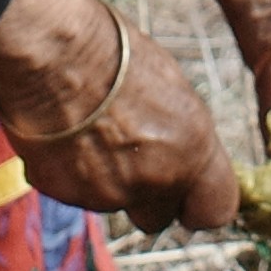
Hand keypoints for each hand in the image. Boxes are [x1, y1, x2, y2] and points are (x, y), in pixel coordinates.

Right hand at [0, 0, 239, 233]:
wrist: (53, 54)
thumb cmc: (114, 54)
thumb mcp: (170, 89)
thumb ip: (180, 135)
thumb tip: (180, 150)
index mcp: (193, 148)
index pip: (216, 209)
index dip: (200, 204)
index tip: (188, 192)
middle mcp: (157, 179)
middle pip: (159, 217)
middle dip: (147, 197)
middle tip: (131, 158)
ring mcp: (110, 192)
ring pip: (113, 202)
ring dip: (107, 180)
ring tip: (90, 130)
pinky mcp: (67, 193)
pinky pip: (74, 191)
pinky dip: (72, 172)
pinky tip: (64, 133)